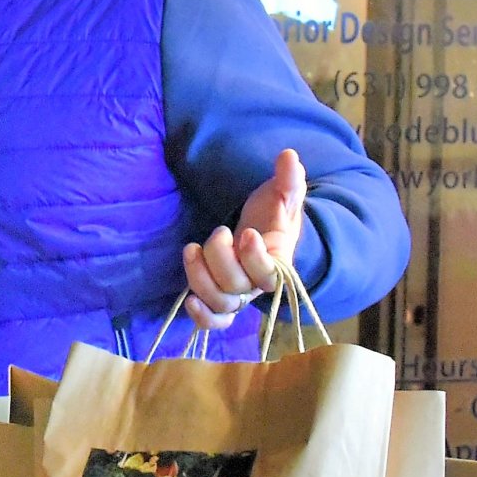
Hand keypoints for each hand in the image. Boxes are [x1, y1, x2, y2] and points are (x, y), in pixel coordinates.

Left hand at [182, 149, 307, 329]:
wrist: (264, 231)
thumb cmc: (273, 214)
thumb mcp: (283, 194)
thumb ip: (288, 179)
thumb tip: (289, 155)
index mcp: (279, 260)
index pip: (270, 273)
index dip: (255, 258)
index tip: (246, 233)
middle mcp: (258, 283)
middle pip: (237, 287)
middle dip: (220, 258)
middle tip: (219, 232)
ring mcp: (239, 294)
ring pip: (222, 303)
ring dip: (201, 280)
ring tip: (191, 250)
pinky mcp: (220, 298)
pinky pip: (215, 320)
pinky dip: (202, 317)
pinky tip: (188, 299)